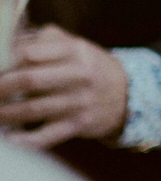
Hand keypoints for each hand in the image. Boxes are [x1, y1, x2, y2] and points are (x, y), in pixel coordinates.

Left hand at [0, 25, 127, 148]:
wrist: (127, 94)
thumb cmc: (88, 68)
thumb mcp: (75, 46)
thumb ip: (43, 41)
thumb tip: (6, 45)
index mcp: (75, 50)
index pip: (30, 52)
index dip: (4, 61)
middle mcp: (80, 74)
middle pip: (30, 80)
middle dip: (1, 88)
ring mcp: (80, 100)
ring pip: (33, 109)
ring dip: (4, 114)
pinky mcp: (80, 124)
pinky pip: (47, 135)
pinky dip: (25, 139)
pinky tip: (10, 138)